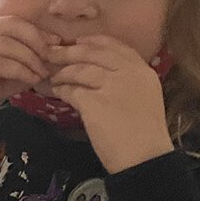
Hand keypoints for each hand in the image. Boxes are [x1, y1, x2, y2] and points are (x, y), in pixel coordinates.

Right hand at [0, 16, 53, 136]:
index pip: (12, 22)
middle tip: (52, 58)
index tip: (56, 45)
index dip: (37, 31)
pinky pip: (0, 62)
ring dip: (31, 58)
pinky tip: (30, 80)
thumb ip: (16, 72)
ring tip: (43, 73)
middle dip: (38, 40)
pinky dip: (20, 70)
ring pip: (9, 44)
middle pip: (13, 26)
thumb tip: (44, 68)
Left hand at [42, 35, 172, 172]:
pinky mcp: (95, 103)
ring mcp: (112, 86)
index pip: (117, 46)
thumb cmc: (145, 134)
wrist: (146, 158)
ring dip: (63, 73)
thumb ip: (127, 82)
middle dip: (71, 52)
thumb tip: (100, 74)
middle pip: (94, 53)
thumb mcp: (144, 98)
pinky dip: (62, 90)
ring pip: (80, 70)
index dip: (95, 42)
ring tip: (53, 77)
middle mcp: (129, 73)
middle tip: (53, 54)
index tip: (80, 42)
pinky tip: (57, 92)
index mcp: (143, 71)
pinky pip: (73, 91)